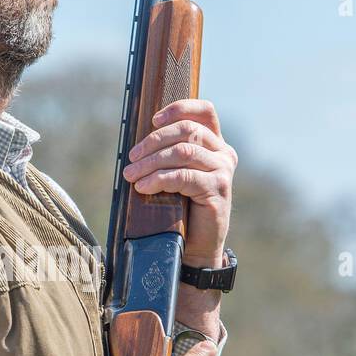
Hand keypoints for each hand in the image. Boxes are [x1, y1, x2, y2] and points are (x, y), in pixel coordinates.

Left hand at [122, 98, 236, 266]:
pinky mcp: (218, 189)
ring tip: (131, 175)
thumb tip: (137, 144)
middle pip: (188, 130)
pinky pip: (184, 176)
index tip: (154, 119)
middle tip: (132, 158)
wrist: (195, 247)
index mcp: (215, 144)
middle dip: (154, 141)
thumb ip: (167, 154)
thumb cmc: (181, 209)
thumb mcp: (175, 175)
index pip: (205, 111)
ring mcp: (223, 171)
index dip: (179, 108)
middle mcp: (224, 153)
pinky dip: (160, 179)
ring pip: (183, 152)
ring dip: (152, 162)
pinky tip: (144, 187)